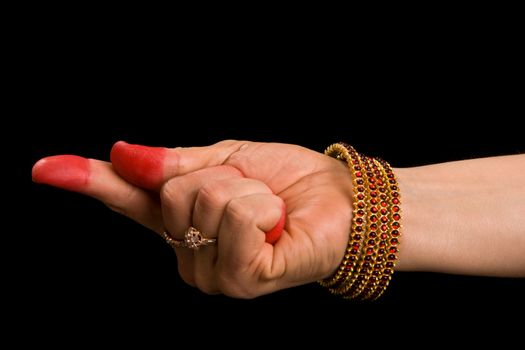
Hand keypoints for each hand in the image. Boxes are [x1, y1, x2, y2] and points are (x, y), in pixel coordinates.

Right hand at [33, 140, 354, 297]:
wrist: (340, 199)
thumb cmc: (287, 181)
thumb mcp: (227, 160)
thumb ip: (174, 165)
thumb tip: (119, 155)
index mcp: (184, 220)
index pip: (129, 198)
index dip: (89, 181)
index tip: (45, 168)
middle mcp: (190, 254)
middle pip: (174, 192)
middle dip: (221, 175)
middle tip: (255, 188)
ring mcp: (213, 273)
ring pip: (204, 203)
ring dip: (245, 190)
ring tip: (268, 208)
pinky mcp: (243, 279)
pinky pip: (235, 221)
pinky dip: (261, 207)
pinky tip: (276, 225)